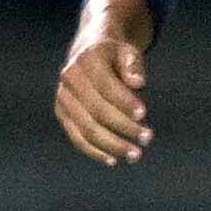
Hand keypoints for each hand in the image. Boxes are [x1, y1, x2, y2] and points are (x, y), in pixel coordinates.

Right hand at [54, 0, 156, 165]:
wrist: (89, 50)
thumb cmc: (116, 54)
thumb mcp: (128, 51)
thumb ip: (133, 65)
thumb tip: (138, 83)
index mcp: (87, 60)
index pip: (106, 86)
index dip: (124, 101)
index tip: (144, 114)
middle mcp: (70, 78)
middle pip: (96, 110)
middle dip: (123, 127)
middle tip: (148, 138)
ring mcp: (63, 97)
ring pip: (85, 128)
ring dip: (111, 145)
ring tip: (135, 155)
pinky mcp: (62, 112)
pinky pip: (76, 136)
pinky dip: (94, 151)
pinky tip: (113, 160)